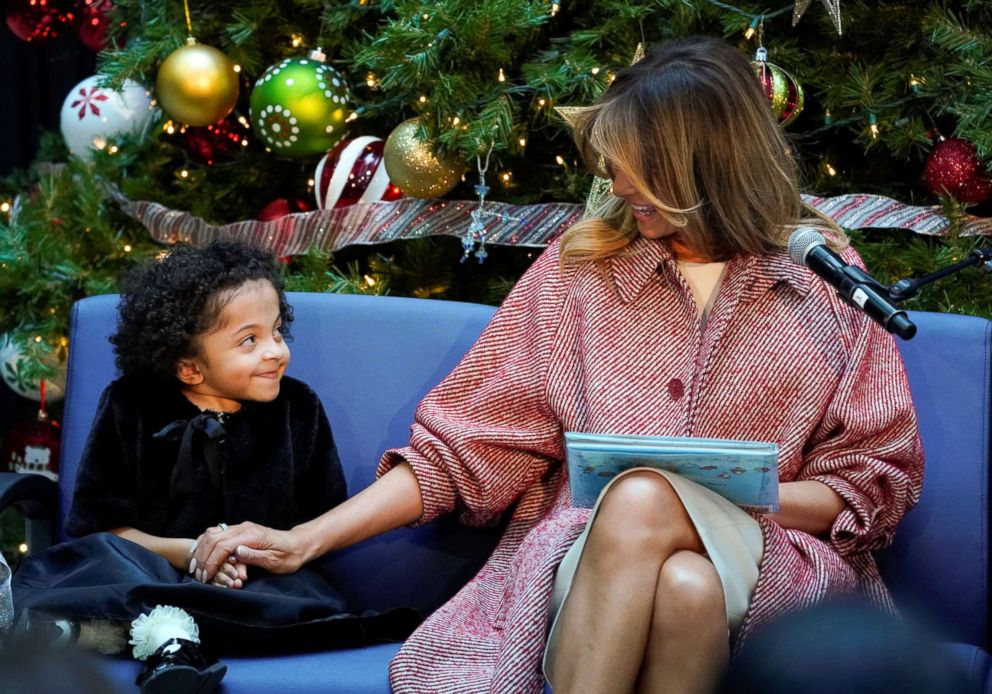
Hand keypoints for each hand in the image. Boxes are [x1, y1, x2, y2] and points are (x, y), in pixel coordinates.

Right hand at [191, 521, 305, 583]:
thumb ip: (255, 556)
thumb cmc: (289, 556)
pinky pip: (218, 534)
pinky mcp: (241, 531)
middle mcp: (244, 528)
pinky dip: (207, 544)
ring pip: (213, 533)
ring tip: (196, 567)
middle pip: (214, 538)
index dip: (211, 562)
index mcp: (252, 535)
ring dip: (202, 550)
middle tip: (197, 575)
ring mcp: (242, 528)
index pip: (223, 546)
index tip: (205, 576)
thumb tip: (236, 553)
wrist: (299, 545)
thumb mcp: (275, 561)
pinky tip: (203, 556)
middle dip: (202, 557)